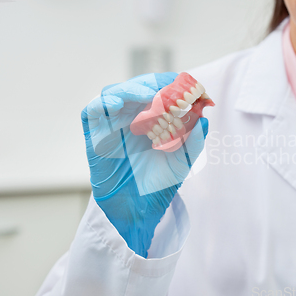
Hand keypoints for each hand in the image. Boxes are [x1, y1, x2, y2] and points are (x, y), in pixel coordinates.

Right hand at [81, 72, 208, 256]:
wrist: (137, 211)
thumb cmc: (159, 185)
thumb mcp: (182, 162)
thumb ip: (193, 142)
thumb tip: (204, 121)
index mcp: (152, 119)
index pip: (158, 90)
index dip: (170, 83)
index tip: (186, 85)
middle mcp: (131, 117)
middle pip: (137, 87)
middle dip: (152, 84)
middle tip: (167, 88)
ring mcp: (111, 124)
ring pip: (115, 93)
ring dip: (130, 89)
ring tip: (148, 96)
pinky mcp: (94, 135)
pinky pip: (92, 111)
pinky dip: (103, 103)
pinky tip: (118, 104)